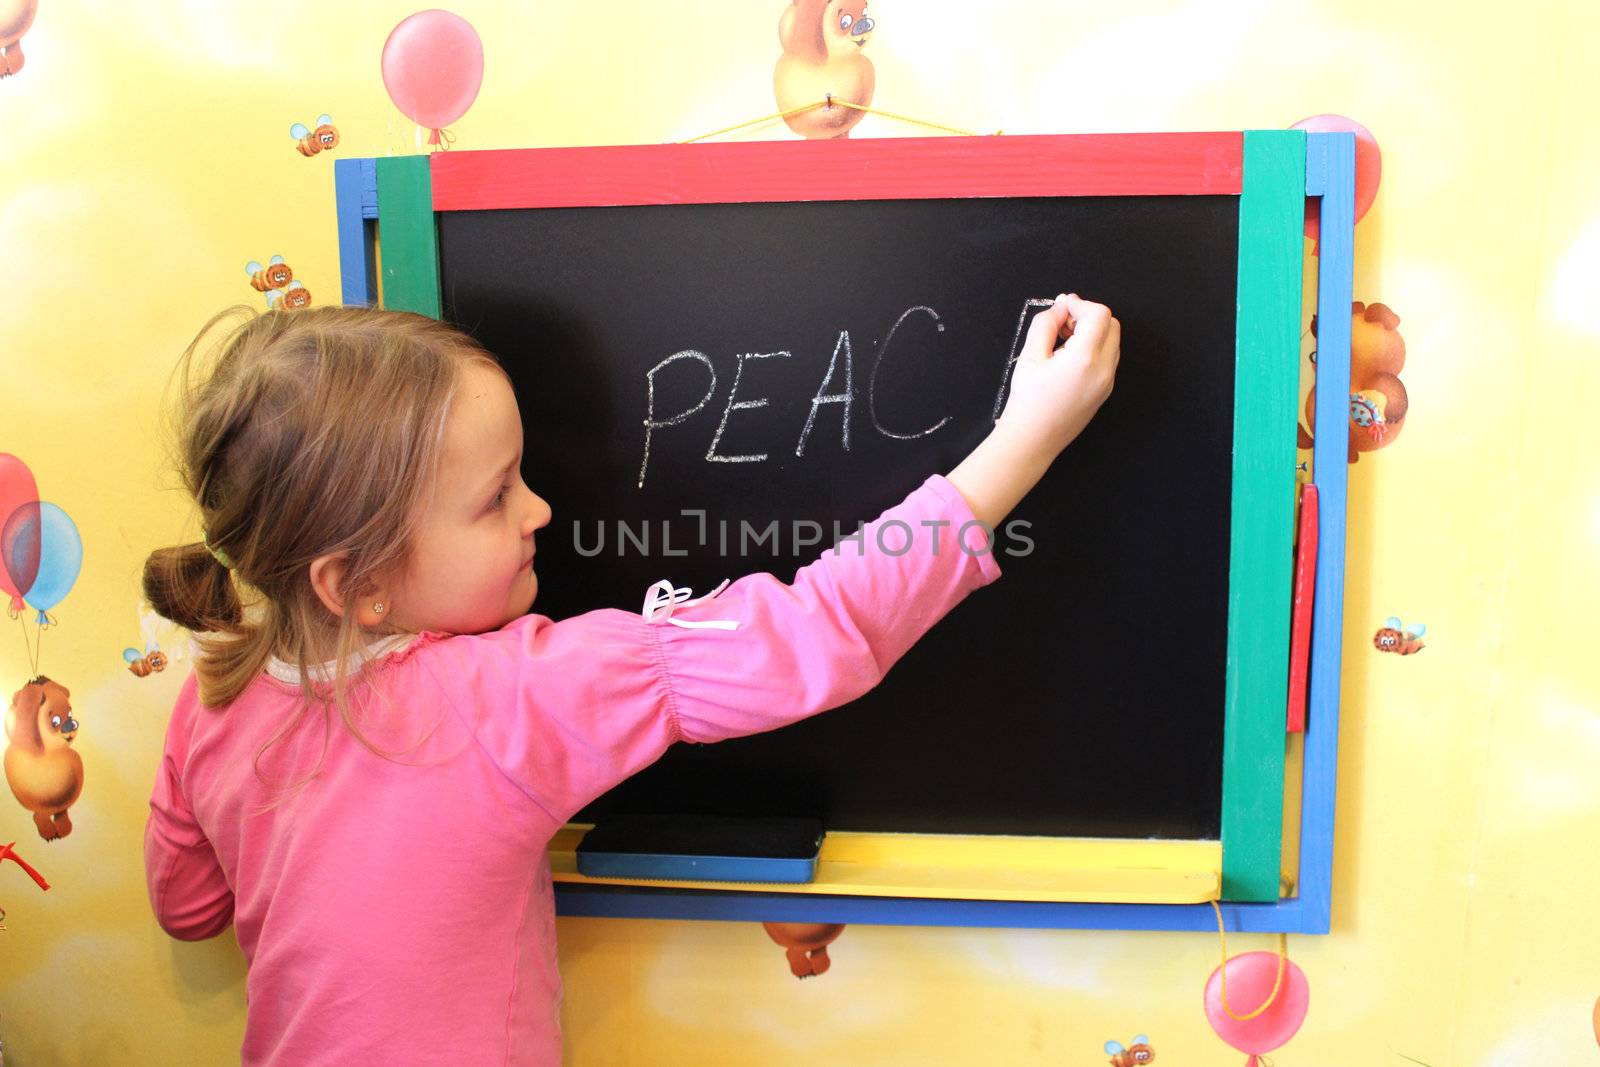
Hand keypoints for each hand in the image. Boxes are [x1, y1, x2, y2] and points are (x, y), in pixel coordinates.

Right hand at [996, 293, 1119, 457]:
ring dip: (1092, 331)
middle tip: (1062, 323)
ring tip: (1063, 340)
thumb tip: (1060, 307)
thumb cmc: (1027, 403)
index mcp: (1085, 360)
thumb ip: (1046, 324)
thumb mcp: (1030, 356)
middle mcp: (1103, 370)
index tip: (1062, 307)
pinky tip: (1069, 356)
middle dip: (1088, 317)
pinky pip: (1108, 357)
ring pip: (1112, 340)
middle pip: (1111, 324)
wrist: (1033, 440)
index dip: (1080, 305)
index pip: (1099, 315)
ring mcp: (1108, 382)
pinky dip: (1094, 347)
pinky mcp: (1105, 390)